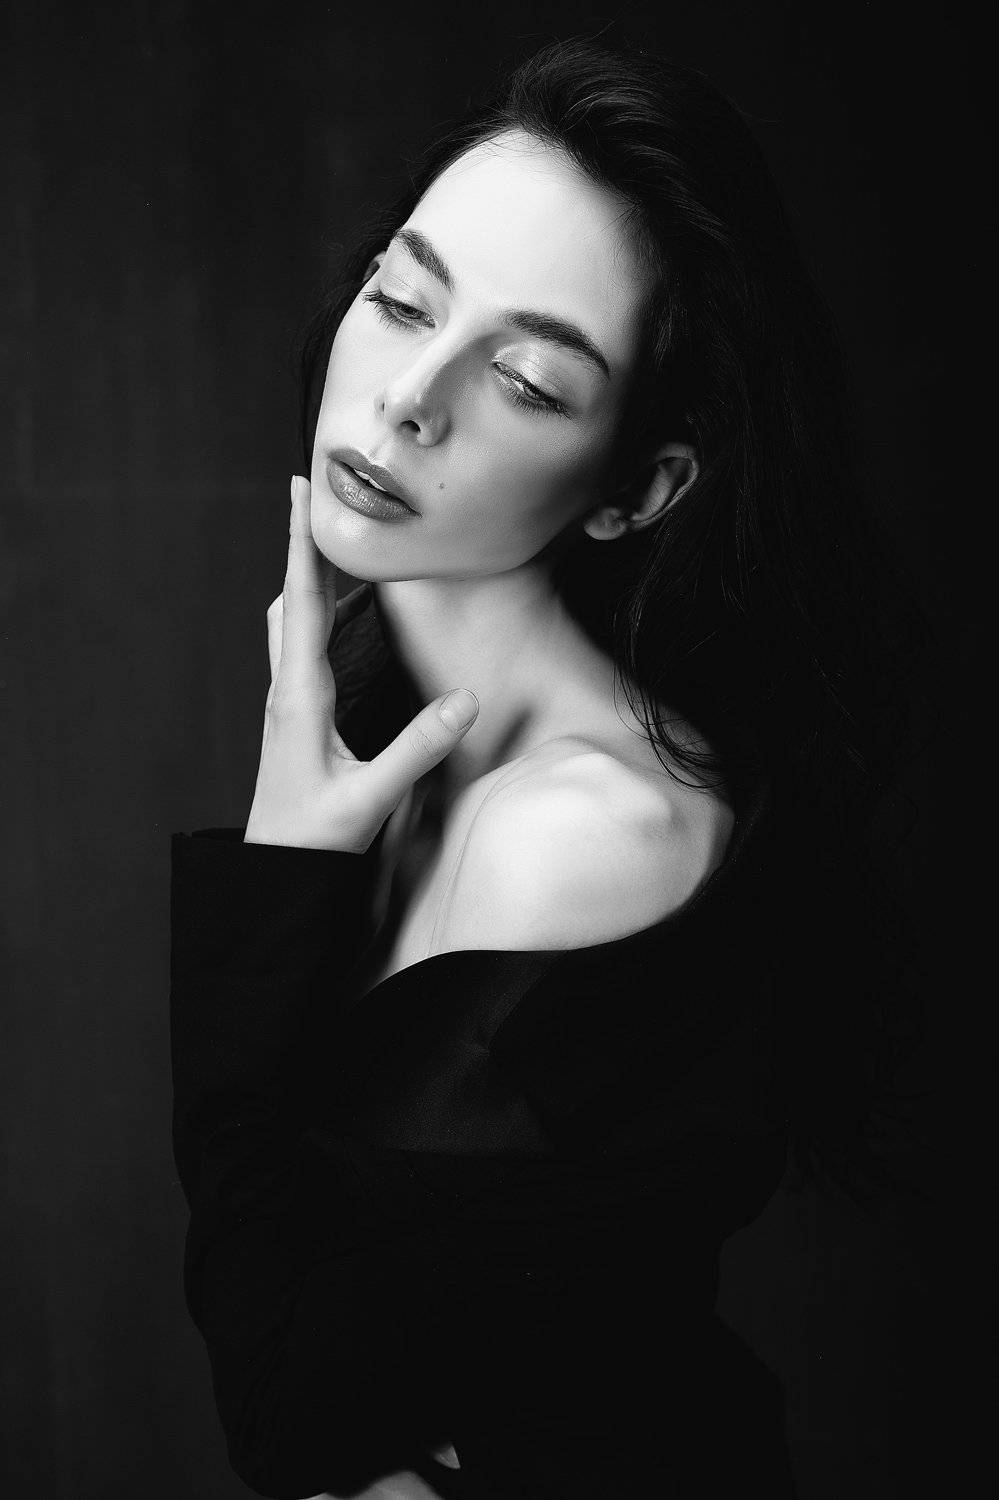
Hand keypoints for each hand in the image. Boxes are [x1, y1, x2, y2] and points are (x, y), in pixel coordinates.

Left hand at [244, 475, 479, 852]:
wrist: (272, 876)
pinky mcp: (296, 719)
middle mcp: (288, 691)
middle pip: (291, 598)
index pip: (302, 601)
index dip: (300, 540)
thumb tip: (467, 700)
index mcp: (301, 697)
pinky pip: (303, 649)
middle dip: (303, 545)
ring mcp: (288, 704)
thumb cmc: (312, 840)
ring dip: (312, 579)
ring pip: (292, 623)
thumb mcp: (370, 798)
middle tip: (317, 497)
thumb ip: (419, 749)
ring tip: (338, 546)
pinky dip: (321, 615)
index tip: (299, 486)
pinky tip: (345, 619)